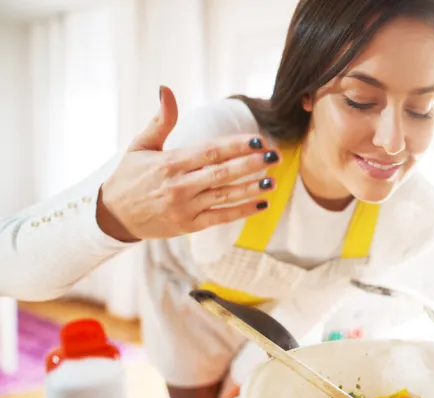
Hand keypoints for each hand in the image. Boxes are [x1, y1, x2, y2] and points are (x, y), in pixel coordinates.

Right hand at [96, 86, 279, 241]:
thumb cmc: (129, 177)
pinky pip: (220, 217)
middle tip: (275, 156)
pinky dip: (242, 211)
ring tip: (273, 181)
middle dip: (251, 164)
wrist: (113, 216)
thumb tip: (166, 90)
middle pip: (222, 173)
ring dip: (251, 188)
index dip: (236, 145)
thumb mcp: (140, 146)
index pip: (209, 151)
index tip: (258, 140)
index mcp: (169, 163)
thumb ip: (160, 121)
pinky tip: (262, 204)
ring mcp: (185, 207)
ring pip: (224, 196)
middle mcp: (178, 185)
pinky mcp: (188, 225)